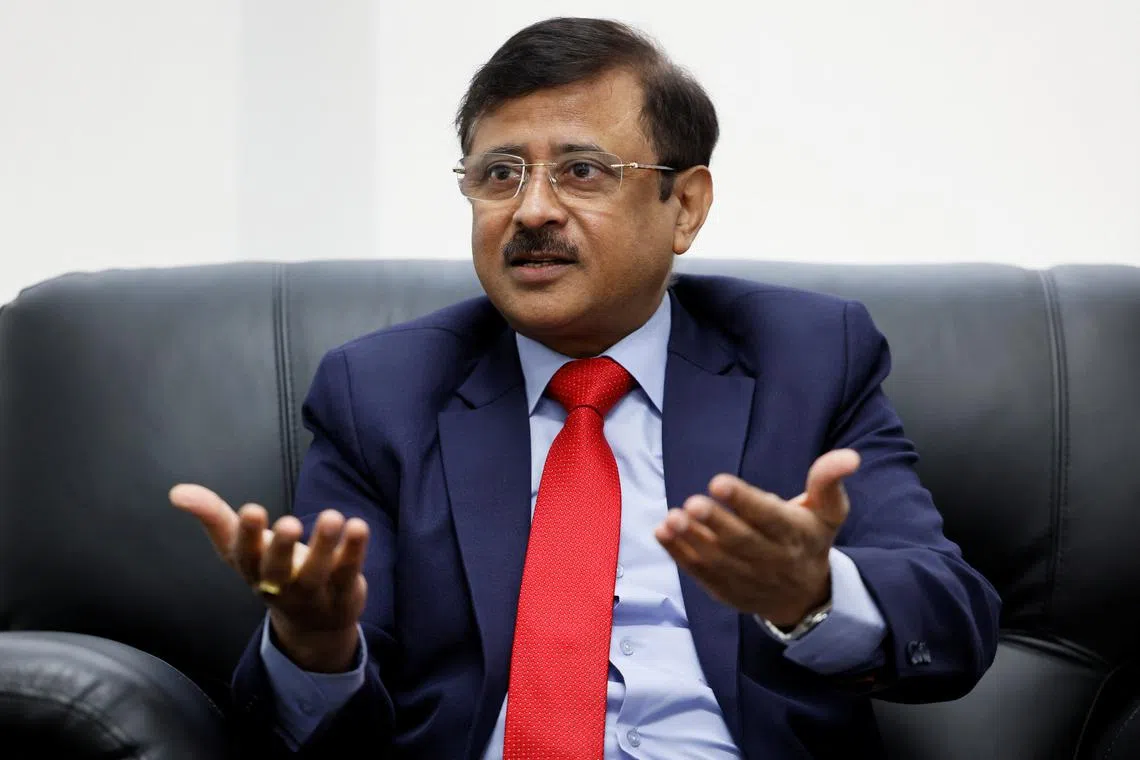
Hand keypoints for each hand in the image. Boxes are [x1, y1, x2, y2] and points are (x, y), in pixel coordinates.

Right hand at [168, 484, 368, 671]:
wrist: (313, 624)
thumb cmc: (271, 572)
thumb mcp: (241, 547)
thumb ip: (213, 517)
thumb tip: (176, 492)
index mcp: (251, 571)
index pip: (244, 556)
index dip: (247, 535)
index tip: (251, 509)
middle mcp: (279, 585)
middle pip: (278, 570)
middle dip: (282, 547)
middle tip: (289, 522)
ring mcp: (312, 593)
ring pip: (317, 572)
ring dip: (324, 545)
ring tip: (333, 516)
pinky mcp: (343, 593)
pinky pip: (348, 573)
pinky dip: (354, 551)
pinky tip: (358, 526)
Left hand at [654, 449, 859, 627]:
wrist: (805, 597)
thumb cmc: (810, 540)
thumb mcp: (828, 511)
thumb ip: (829, 481)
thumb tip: (849, 457)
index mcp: (796, 535)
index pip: (770, 518)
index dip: (745, 502)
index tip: (719, 483)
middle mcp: (772, 560)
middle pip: (742, 543)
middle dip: (716, 523)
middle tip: (692, 503)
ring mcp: (747, 579)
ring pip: (717, 560)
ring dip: (691, 539)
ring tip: (672, 518)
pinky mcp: (726, 591)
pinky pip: (700, 574)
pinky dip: (679, 555)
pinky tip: (662, 532)